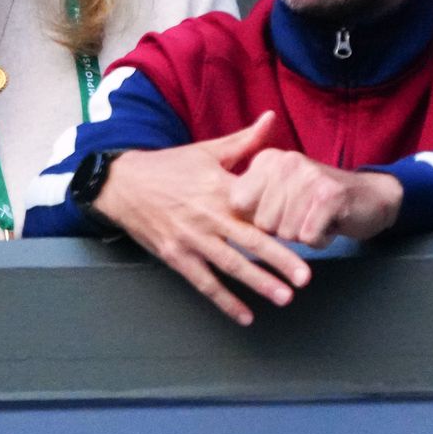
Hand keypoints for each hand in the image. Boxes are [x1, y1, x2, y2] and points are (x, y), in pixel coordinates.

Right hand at [91, 114, 311, 325]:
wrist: (122, 184)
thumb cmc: (169, 166)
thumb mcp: (207, 150)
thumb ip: (245, 140)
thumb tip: (271, 117)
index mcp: (221, 188)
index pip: (259, 208)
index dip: (283, 222)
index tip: (309, 233)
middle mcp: (208, 216)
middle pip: (249, 242)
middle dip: (279, 261)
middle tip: (305, 278)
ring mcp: (191, 239)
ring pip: (230, 266)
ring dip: (258, 283)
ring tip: (283, 297)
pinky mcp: (176, 256)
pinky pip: (204, 283)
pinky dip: (225, 301)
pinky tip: (245, 316)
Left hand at [229, 151, 403, 247]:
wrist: (370, 197)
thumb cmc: (315, 201)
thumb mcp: (278, 191)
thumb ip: (250, 199)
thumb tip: (227, 219)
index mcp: (267, 159)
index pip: (238, 203)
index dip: (256, 219)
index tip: (278, 211)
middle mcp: (285, 161)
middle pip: (262, 223)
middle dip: (282, 229)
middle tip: (302, 215)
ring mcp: (309, 175)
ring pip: (285, 232)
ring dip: (302, 235)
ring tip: (316, 218)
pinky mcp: (330, 195)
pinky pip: (308, 237)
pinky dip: (320, 240)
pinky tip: (329, 225)